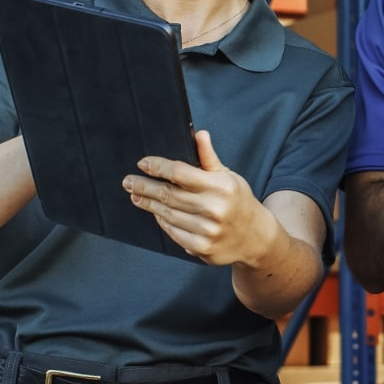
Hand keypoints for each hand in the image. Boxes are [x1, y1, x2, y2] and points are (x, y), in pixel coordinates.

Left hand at [123, 131, 274, 265]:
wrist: (255, 237)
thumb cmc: (238, 201)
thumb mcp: (228, 176)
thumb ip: (209, 157)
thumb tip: (199, 134)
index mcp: (222, 187)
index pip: (180, 173)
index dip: (158, 167)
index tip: (143, 164)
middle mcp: (214, 210)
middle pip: (168, 195)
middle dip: (144, 186)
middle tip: (128, 181)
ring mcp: (207, 232)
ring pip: (167, 214)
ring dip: (148, 204)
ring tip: (136, 195)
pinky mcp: (201, 249)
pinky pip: (173, 232)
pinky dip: (162, 221)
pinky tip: (155, 213)